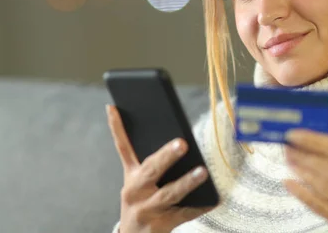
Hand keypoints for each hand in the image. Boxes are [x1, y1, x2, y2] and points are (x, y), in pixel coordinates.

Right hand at [106, 105, 215, 232]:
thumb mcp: (138, 183)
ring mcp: (146, 210)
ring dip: (186, 182)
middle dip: (166, 156)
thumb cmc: (142, 201)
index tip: (113, 106)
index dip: (116, 126)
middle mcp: (134, 191)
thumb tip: (178, 140)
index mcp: (130, 176)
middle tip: (182, 143)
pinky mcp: (161, 226)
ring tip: (203, 171)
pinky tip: (214, 199)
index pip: (122, 147)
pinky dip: (199, 206)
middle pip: (151, 170)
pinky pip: (184, 214)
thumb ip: (152, 163)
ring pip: (169, 194)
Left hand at [283, 129, 327, 232]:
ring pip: (326, 189)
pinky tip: (289, 183)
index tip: (293, 135)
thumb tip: (304, 141)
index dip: (314, 142)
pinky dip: (302, 194)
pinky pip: (321, 208)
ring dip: (303, 173)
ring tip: (290, 162)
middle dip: (306, 157)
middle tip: (288, 149)